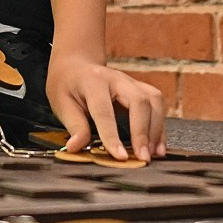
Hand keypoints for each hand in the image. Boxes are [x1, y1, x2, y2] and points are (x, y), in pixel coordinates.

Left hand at [48, 53, 166, 161]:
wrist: (76, 65)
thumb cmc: (67, 85)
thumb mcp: (62, 103)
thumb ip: (74, 125)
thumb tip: (75, 147)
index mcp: (93, 81)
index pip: (104, 111)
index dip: (112, 136)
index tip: (120, 157)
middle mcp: (117, 78)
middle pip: (139, 101)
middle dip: (143, 132)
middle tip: (142, 158)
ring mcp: (131, 82)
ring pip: (154, 101)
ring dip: (156, 129)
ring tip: (151, 154)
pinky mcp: (140, 89)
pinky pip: (157, 104)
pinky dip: (160, 126)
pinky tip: (157, 146)